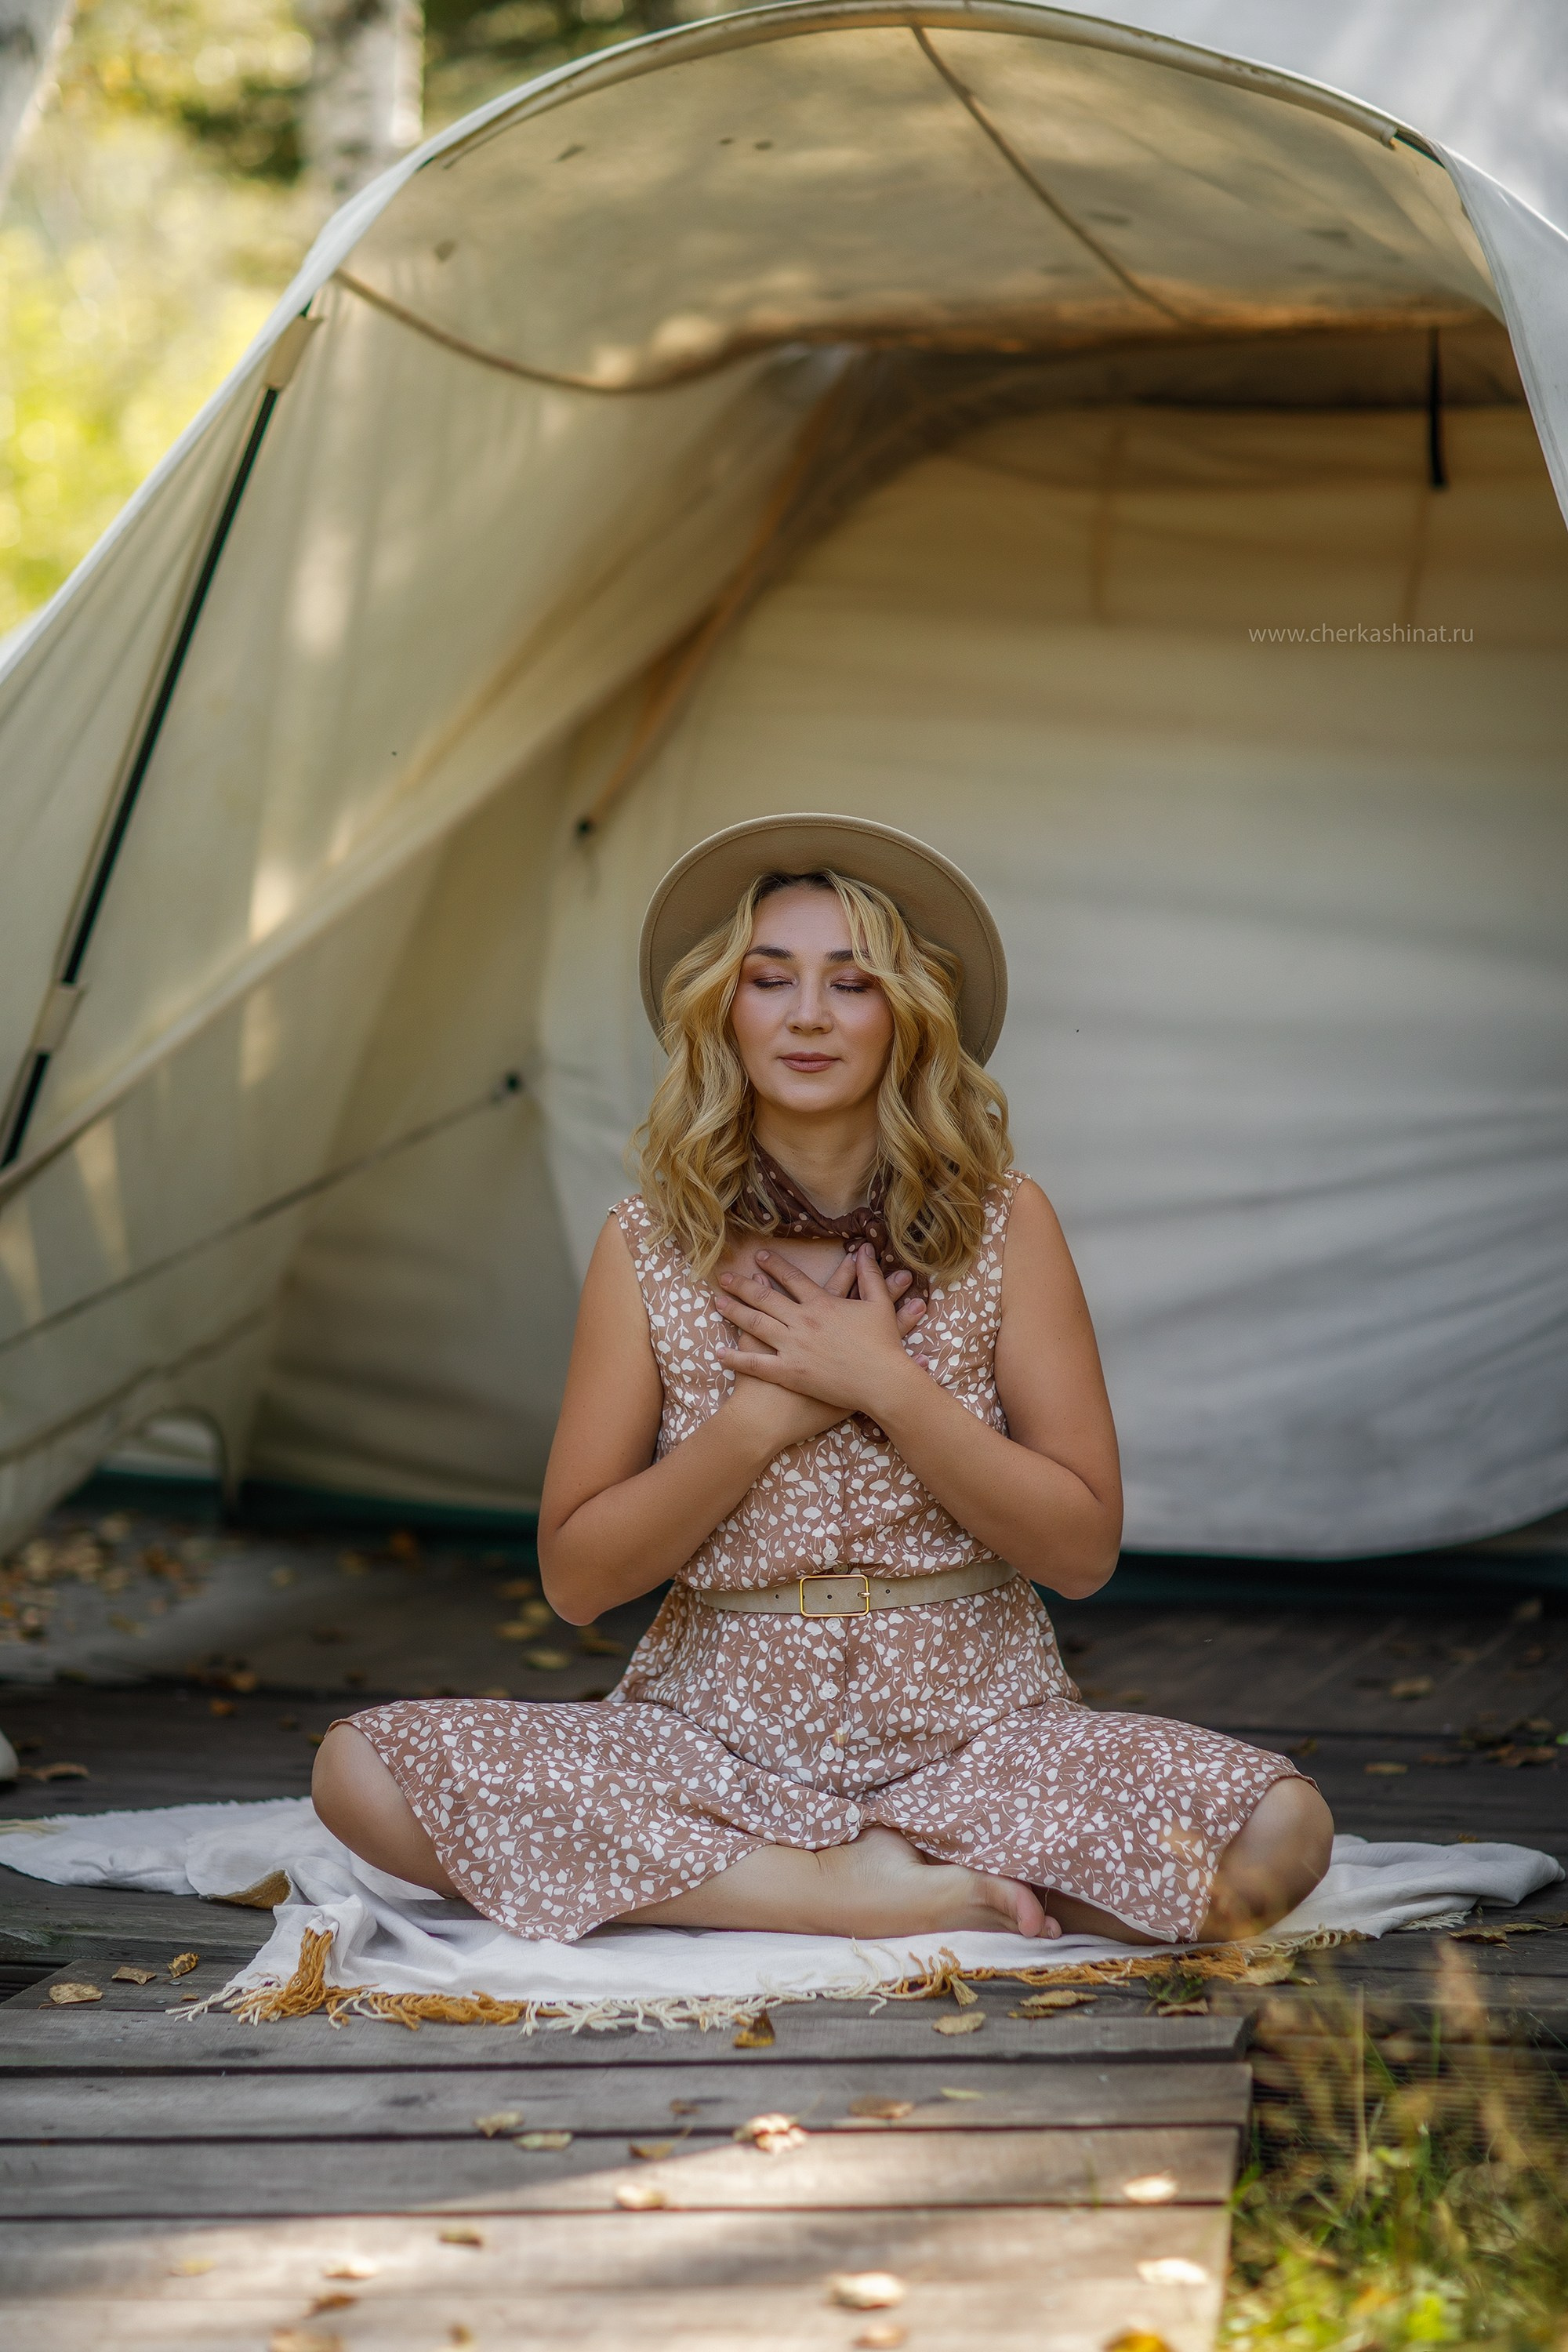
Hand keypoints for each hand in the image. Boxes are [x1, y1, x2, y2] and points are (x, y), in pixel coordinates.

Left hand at [717, 1245, 924, 1425]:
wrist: (881, 1382)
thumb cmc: (884, 1346)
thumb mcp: (880, 1305)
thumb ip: (870, 1275)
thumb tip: (866, 1249)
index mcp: (821, 1304)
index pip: (791, 1279)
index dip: (774, 1265)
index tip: (758, 1257)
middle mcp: (802, 1321)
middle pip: (765, 1298)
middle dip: (742, 1285)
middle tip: (724, 1277)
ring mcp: (792, 1347)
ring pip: (755, 1324)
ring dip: (734, 1311)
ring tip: (717, 1302)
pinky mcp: (789, 1373)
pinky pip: (756, 1364)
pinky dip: (736, 1358)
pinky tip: (719, 1352)